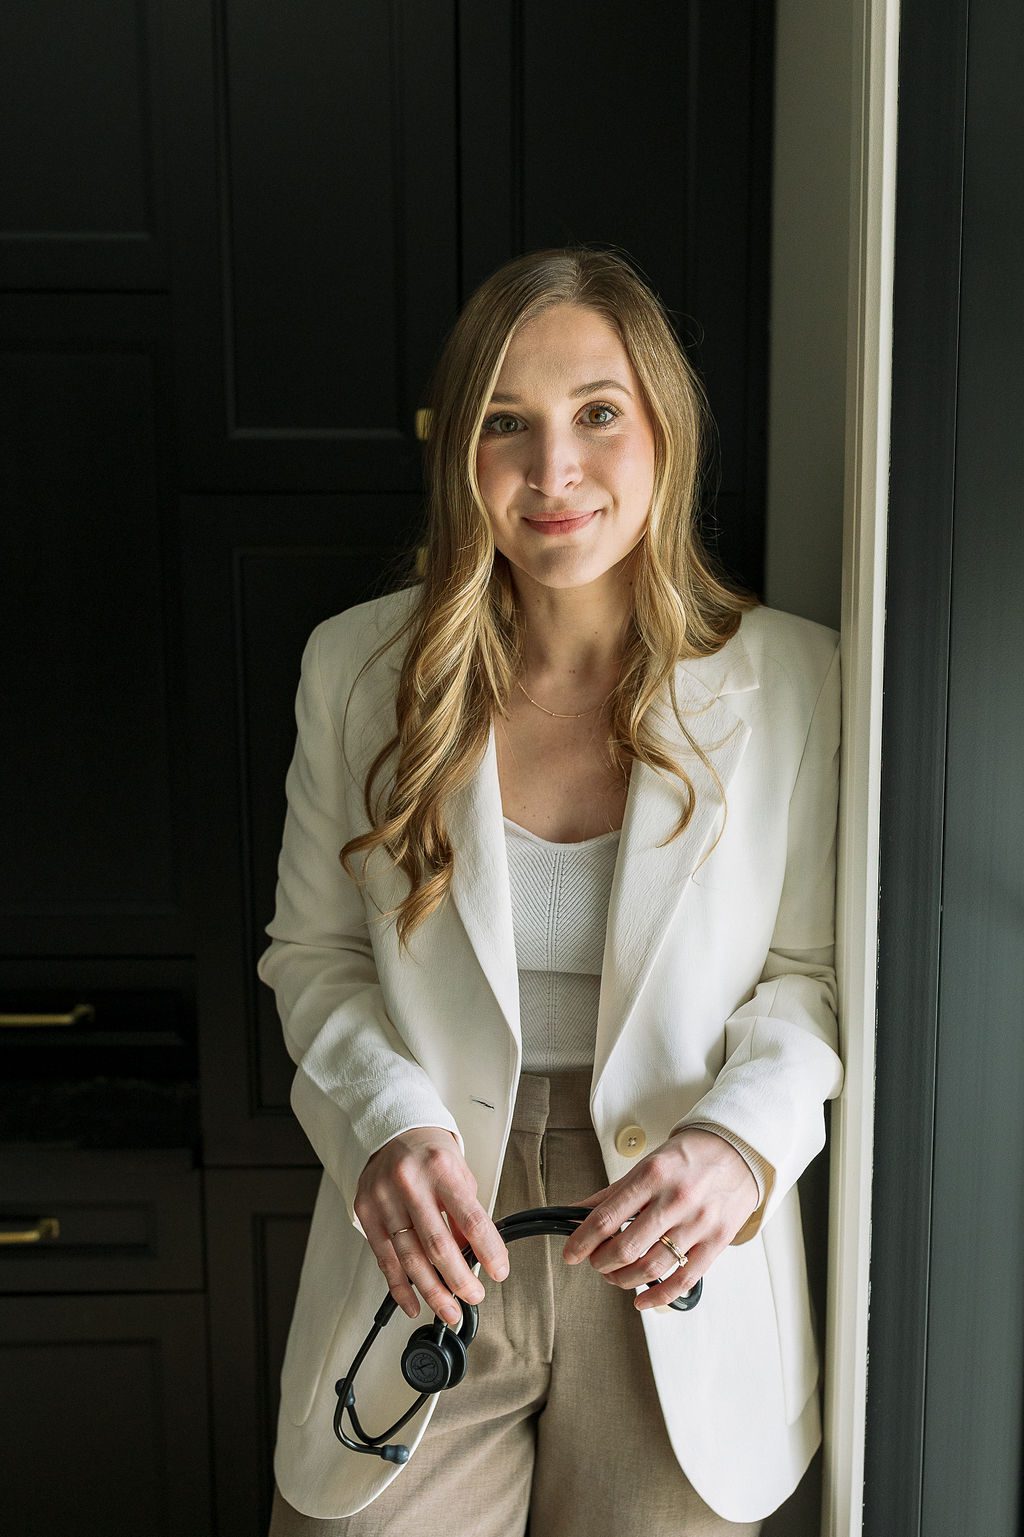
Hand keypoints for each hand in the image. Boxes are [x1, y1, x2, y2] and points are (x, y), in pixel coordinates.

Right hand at [354, 1128, 510, 1326]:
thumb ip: (467, 1213)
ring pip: (410, 1259)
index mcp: (441, 1169)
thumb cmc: (430, 1154)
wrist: (393, 1132)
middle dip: (459, 1279)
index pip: (470, 1219)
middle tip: (474, 1296)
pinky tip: (414, 1303)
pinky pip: (385, 1260)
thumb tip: (477, 1256)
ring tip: (449, 1309)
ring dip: (432, 1292)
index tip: (499, 1271)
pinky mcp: (366, 1213)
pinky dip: (400, 1288)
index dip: (488, 1251)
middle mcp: (410, 1183)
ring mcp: (384, 1199)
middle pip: (437, 1245)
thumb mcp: (459, 1173)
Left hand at [561, 1128, 759, 1308]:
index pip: (606, 1217)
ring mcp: (698, 1223)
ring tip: (615, 1276)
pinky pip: (683, 1280)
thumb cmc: (690, 1157)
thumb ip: (613, 1193)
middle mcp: (675, 1200)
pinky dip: (658, 1296)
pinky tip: (642, 1299)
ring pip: (651, 1268)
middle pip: (626, 1247)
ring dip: (624, 1280)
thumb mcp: (648, 1164)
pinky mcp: (716, 1242)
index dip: (582, 1241)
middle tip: (595, 1263)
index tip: (571, 1253)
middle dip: (602, 1262)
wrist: (739, 1151)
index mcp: (652, 1175)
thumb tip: (576, 1212)